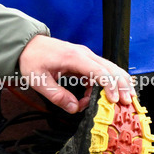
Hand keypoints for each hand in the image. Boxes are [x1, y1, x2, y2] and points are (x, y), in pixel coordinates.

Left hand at [17, 35, 134, 112]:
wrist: (26, 44)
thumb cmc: (31, 59)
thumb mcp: (39, 80)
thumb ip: (57, 96)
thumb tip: (74, 108)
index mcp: (73, 57)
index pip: (99, 71)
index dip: (109, 86)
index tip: (113, 100)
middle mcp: (83, 54)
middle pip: (110, 68)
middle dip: (121, 85)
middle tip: (128, 102)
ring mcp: (85, 56)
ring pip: (109, 68)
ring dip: (117, 84)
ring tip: (122, 100)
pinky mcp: (83, 60)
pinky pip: (100, 71)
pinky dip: (105, 84)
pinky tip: (101, 96)